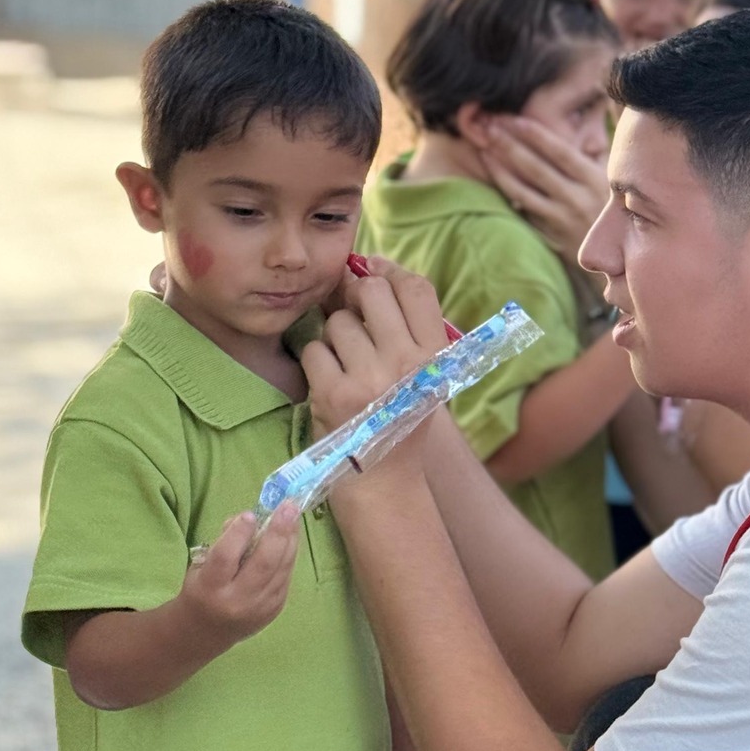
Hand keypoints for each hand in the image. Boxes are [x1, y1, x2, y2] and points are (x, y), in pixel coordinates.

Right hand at [177, 504, 300, 647]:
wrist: (207, 632)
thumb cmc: (201, 590)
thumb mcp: (200, 566)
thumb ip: (223, 543)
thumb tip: (250, 518)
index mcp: (210, 588)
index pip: (226, 558)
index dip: (239, 534)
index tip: (250, 513)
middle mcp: (237, 600)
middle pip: (263, 563)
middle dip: (278, 532)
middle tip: (288, 507)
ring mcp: (260, 607)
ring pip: (281, 569)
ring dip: (290, 539)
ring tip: (293, 515)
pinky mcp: (275, 609)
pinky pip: (286, 576)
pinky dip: (290, 554)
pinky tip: (291, 536)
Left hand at [301, 258, 448, 433]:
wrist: (382, 482)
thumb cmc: (399, 419)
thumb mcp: (424, 376)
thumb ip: (407, 328)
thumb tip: (366, 270)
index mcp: (434, 357)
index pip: (417, 288)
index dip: (391, 270)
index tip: (373, 268)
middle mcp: (406, 363)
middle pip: (372, 291)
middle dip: (355, 297)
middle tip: (354, 316)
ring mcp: (369, 378)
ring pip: (338, 322)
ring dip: (335, 336)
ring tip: (346, 365)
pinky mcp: (333, 393)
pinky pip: (314, 349)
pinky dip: (316, 361)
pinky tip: (329, 382)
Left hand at [479, 119, 607, 263]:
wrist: (617, 253)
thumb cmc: (611, 207)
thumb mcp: (609, 178)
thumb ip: (592, 154)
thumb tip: (575, 123)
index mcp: (593, 179)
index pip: (560, 152)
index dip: (536, 135)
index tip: (514, 120)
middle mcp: (576, 198)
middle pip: (536, 169)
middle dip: (510, 146)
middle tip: (489, 129)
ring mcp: (560, 219)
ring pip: (522, 191)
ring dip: (500, 170)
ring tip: (484, 151)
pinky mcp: (549, 235)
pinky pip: (523, 211)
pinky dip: (508, 196)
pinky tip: (494, 181)